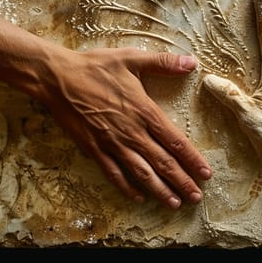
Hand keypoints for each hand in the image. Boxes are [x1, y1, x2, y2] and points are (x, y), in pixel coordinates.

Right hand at [38, 47, 211, 208]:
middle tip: (196, 196)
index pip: (175, 140)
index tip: (205, 173)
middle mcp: (131, 131)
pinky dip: (126, 187)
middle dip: (181, 181)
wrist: (56, 77)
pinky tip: (138, 197)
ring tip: (174, 203)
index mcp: (144, 111)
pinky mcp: (93, 148)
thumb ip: (164, 63)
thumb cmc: (95, 66)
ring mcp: (112, 142)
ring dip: (159, 190)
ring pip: (141, 172)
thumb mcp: (132, 58)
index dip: (192, 159)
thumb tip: (192, 62)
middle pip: (162, 162)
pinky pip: (113, 172)